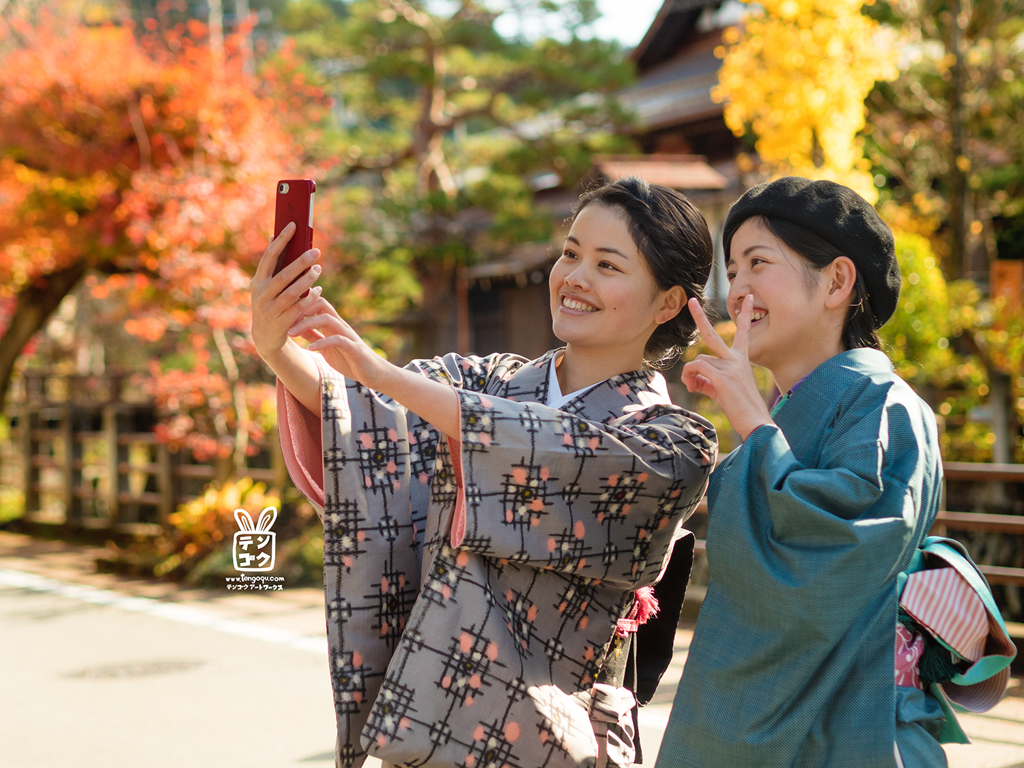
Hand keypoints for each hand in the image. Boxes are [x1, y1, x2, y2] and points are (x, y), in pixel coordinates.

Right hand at [250, 222, 322, 362]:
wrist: (265, 336)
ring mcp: (271, 309)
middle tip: (316, 251)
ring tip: (319, 268)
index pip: (269, 256)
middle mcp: (262, 294)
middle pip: (284, 275)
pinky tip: (319, 289)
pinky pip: (300, 307)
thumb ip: (271, 265)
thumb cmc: (269, 303)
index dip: (281, 240)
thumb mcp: (264, 286)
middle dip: (301, 262)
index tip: (293, 225)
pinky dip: (311, 297)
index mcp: (257, 281)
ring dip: (308, 279)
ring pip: (293, 292)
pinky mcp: (282, 322)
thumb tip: (274, 236)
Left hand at [288, 300, 391, 391]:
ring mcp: (348, 335)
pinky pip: (337, 340)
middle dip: (301, 308)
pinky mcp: (354, 349)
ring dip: (307, 324)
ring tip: (291, 333)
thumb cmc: (349, 359)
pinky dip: (322, 342)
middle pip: (321, 304)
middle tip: (284, 319)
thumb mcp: (326, 346)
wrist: (374, 373)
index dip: (300, 304)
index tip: (282, 313)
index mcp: (334, 324)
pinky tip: (310, 349)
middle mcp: (341, 325)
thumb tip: (295, 327)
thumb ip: (313, 335)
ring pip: (327, 319)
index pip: (317, 302)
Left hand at [680, 295, 772, 439]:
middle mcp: (737, 359)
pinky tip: (693, 388)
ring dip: (690, 374)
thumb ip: (707, 381)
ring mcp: (731, 366)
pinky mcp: (723, 376)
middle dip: (700, 316)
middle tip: (691, 301)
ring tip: (694, 388)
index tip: (749, 298)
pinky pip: (696, 368)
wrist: (756, 423)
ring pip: (698, 360)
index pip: (743, 332)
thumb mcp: (722, 391)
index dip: (745, 315)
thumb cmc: (740, 410)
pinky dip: (689, 377)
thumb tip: (692, 379)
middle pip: (713, 333)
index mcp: (742, 360)